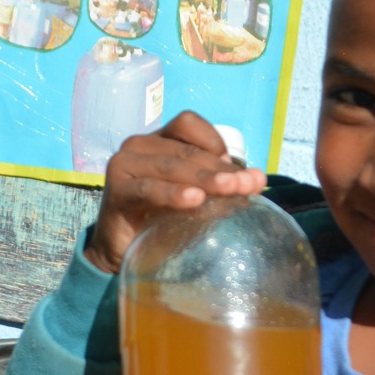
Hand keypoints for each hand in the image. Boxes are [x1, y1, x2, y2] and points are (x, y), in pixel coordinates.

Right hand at [84, 111, 266, 274]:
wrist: (122, 250)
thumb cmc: (160, 218)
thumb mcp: (195, 195)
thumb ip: (223, 184)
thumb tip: (258, 178)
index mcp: (159, 140)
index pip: (188, 124)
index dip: (214, 141)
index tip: (236, 169)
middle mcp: (139, 145)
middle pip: (185, 149)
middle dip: (220, 169)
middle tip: (246, 186)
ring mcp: (124, 164)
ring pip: (171, 166)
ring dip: (204, 179)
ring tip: (230, 190)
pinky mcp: (115, 190)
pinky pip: (148, 189)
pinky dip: (173, 194)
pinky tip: (194, 200)